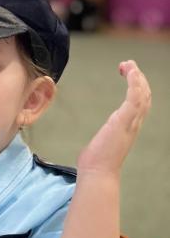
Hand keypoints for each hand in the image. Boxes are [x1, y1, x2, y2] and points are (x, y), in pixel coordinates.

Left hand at [76, 61, 151, 175]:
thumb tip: (93, 149)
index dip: (136, 88)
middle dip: (138, 78)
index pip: (139, 105)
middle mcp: (133, 124)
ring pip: (142, 94)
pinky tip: (129, 71)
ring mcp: (131, 122)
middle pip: (144, 96)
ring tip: (128, 64)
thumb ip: (102, 142)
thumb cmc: (96, 163)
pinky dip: (134, 82)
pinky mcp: (124, 120)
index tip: (126, 76)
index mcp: (128, 128)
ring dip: (137, 76)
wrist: (98, 173)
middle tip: (128, 65)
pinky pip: (135, 97)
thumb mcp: (101, 147)